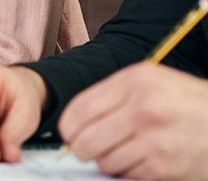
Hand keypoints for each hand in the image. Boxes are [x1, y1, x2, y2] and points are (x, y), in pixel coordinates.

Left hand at [60, 63, 207, 180]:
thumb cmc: (184, 100)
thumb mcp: (148, 80)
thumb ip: (112, 94)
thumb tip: (76, 118)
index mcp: (134, 82)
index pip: (81, 109)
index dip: (68, 126)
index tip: (69, 133)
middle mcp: (143, 110)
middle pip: (87, 141)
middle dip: (82, 148)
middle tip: (87, 148)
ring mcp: (155, 141)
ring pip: (106, 162)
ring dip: (108, 160)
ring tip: (123, 149)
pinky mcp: (166, 168)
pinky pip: (128, 175)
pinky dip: (129, 171)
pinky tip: (141, 157)